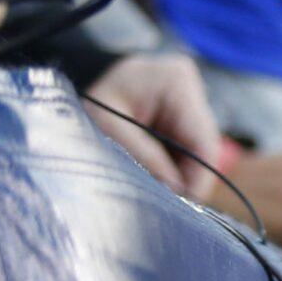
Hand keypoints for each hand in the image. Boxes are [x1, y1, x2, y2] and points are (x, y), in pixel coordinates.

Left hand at [89, 52, 224, 202]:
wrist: (76, 74)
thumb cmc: (89, 97)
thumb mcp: (108, 125)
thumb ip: (144, 156)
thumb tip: (176, 191)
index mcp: (177, 82)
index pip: (204, 141)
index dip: (199, 178)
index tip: (187, 206)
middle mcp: (192, 88)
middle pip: (204, 148)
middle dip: (188, 179)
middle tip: (169, 206)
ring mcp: (191, 102)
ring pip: (199, 152)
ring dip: (181, 175)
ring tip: (159, 193)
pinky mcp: (184, 115)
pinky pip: (188, 149)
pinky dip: (174, 167)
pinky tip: (158, 178)